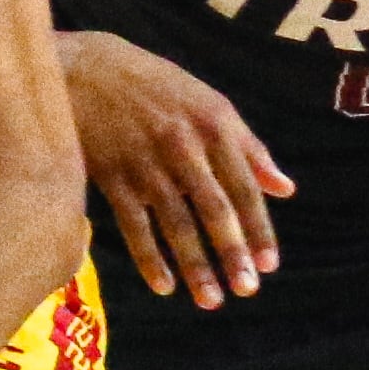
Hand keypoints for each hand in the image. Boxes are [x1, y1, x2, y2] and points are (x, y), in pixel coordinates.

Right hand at [65, 33, 287, 305]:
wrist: (82, 69)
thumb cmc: (153, 86)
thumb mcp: (208, 103)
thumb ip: (248, 147)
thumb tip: (286, 189)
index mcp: (213, 124)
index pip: (243, 185)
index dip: (257, 227)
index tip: (269, 265)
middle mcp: (182, 144)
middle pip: (213, 207)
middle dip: (231, 252)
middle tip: (247, 290)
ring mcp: (145, 162)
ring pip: (176, 222)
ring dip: (195, 265)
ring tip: (210, 300)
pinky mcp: (112, 175)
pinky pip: (134, 225)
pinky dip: (149, 257)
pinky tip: (164, 286)